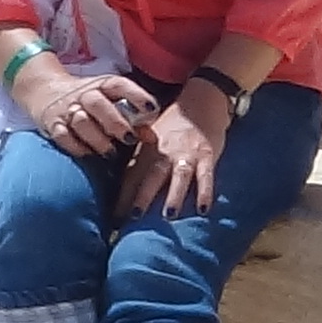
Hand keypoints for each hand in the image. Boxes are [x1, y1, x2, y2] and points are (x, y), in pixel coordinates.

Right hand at [22, 57, 151, 159]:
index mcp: (103, 84)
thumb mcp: (109, 100)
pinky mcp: (52, 123)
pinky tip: (88, 155)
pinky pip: (62, 136)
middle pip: (99, 104)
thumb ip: (131, 117)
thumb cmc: (89, 100)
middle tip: (129, 138)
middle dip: (115, 122)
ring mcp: (67, 109)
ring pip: (81, 121)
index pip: (120, 85)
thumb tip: (151, 138)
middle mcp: (85, 94)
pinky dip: (76, 147)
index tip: (152, 110)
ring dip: (97, 138)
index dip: (137, 96)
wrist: (45, 90)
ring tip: (110, 153)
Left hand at [118, 79, 231, 218]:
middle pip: (152, 177)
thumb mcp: (150, 138)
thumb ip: (138, 160)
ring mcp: (187, 155)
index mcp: (147, 151)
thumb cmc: (172, 127)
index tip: (114, 220)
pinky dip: (205, 192)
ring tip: (169, 215)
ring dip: (173, 195)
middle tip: (134, 219)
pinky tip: (203, 210)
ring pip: (179, 177)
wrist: (200, 101)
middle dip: (142, 197)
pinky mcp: (207, 155)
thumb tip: (118, 189)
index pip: (132, 176)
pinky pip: (206, 176)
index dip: (123, 197)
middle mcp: (165, 153)